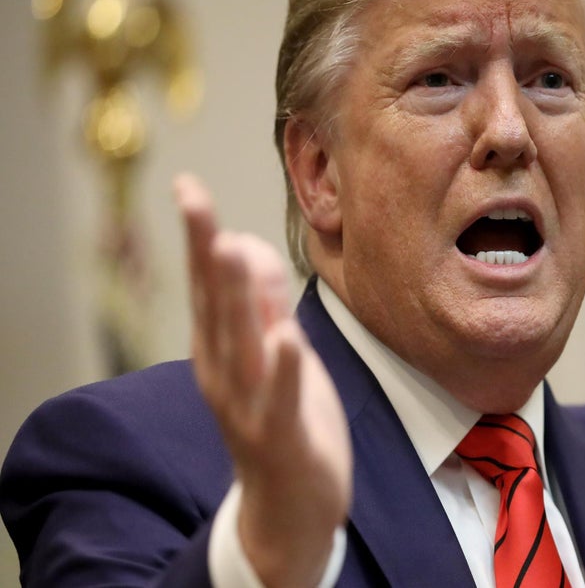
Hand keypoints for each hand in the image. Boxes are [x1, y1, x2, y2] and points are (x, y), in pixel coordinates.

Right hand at [174, 174, 351, 586]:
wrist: (288, 506)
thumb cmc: (281, 419)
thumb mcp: (271, 352)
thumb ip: (261, 303)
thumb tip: (244, 247)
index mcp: (220, 349)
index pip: (205, 285)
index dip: (197, 236)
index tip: (188, 187)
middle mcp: (224, 372)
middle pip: (213, 305)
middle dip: (203, 251)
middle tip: (193, 200)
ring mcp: (248, 405)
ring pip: (240, 344)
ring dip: (234, 297)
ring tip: (227, 248)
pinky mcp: (281, 433)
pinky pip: (282, 397)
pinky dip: (282, 368)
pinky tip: (285, 337)